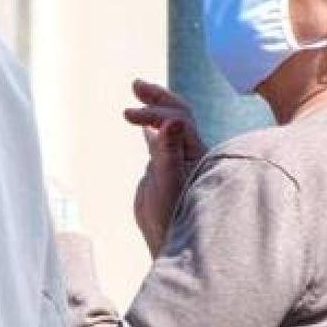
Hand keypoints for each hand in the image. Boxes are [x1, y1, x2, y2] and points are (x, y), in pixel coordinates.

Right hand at [125, 79, 207, 257]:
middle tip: (136, 85)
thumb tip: (173, 120)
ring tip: (137, 90)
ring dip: (153, 106)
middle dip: (157, 97)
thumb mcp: (168, 182)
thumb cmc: (173, 216)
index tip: (130, 117)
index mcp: (195, 151)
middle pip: (178, 113)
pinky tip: (142, 125)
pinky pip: (160, 141)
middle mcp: (189, 151)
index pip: (178, 118)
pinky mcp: (165, 169)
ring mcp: (177, 159)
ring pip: (169, 123)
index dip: (155, 112)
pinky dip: (151, 128)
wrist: (168, 241)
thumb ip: (170, 151)